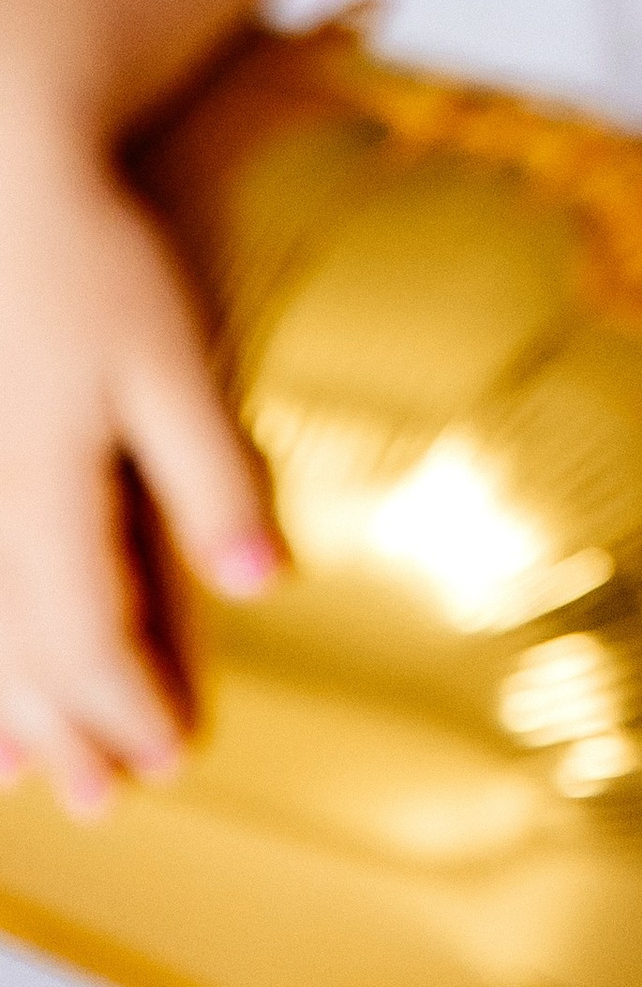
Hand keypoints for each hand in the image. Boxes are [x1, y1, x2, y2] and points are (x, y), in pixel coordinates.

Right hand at [0, 91, 277, 812]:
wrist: (8, 186)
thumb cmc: (96, 268)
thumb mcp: (172, 365)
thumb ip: (213, 476)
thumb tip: (267, 584)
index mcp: (47, 494)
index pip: (90, 638)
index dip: (132, 705)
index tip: (178, 755)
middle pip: (24, 654)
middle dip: (69, 732)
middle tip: (108, 802)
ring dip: (6, 710)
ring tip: (32, 780)